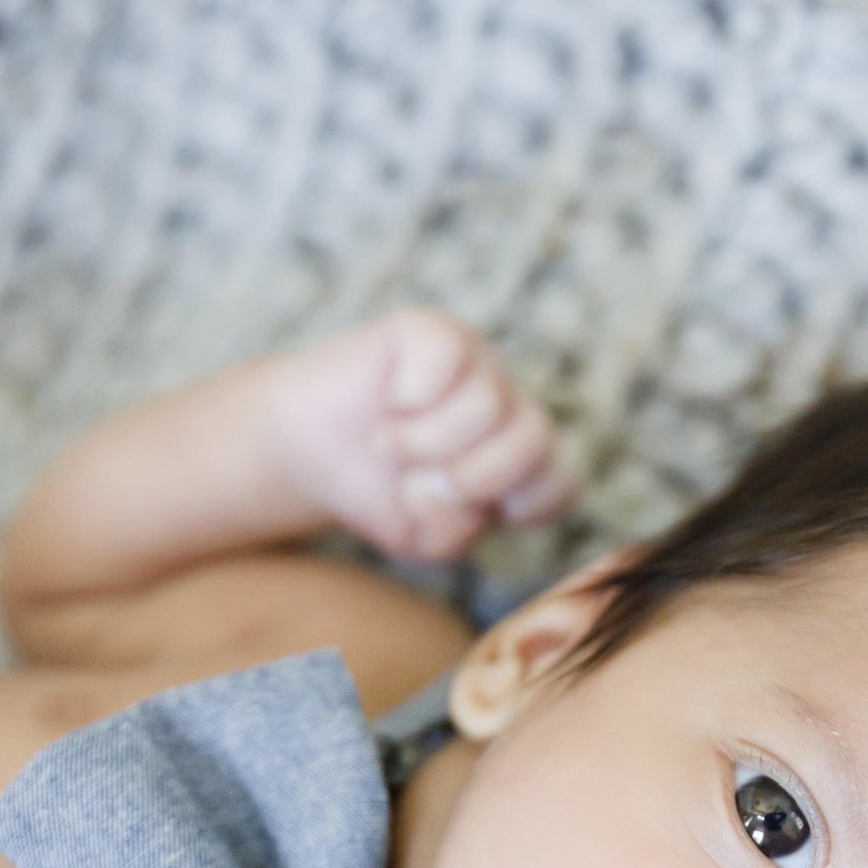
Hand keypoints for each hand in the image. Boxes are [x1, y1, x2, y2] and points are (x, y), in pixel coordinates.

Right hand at [265, 308, 574, 558]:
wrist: (308, 450)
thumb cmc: (376, 491)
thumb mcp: (418, 536)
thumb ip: (454, 531)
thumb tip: (455, 491)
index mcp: (518, 463)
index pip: (559, 483)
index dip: (514, 506)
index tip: (464, 510)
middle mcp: (506, 409)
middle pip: (536, 439)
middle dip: (473, 477)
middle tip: (417, 481)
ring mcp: (475, 364)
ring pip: (488, 404)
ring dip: (423, 443)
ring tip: (388, 445)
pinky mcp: (432, 330)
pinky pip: (446, 357)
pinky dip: (409, 396)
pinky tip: (389, 402)